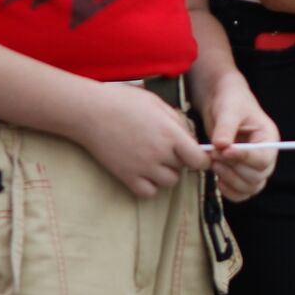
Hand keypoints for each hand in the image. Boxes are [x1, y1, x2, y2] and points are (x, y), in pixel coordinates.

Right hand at [75, 82, 207, 197]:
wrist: (92, 112)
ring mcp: (142, 168)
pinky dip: (150, 185)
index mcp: (170, 134)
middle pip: (184, 169)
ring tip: (156, 157)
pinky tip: (145, 170)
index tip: (199, 155)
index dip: (202, 159)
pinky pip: (148, 192)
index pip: (199, 159)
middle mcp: (159, 154)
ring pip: (169, 182)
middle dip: (181, 160)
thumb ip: (177, 123)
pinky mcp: (126, 177)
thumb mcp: (159, 105)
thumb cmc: (125, 103)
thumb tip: (190, 139)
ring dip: (167, 173)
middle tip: (169, 149)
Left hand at [203, 70, 279, 200]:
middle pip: (257, 176)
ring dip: (230, 180)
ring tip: (214, 163)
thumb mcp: (228, 110)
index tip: (225, 151)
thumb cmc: (230, 101)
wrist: (221, 103)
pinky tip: (218, 179)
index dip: (245, 158)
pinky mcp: (242, 173)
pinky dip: (230, 191)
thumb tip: (221, 146)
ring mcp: (254, 166)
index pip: (263, 158)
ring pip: (250, 187)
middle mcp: (265, 154)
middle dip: (234, 169)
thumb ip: (225, 128)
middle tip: (214, 154)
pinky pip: (242, 193)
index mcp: (268, 137)